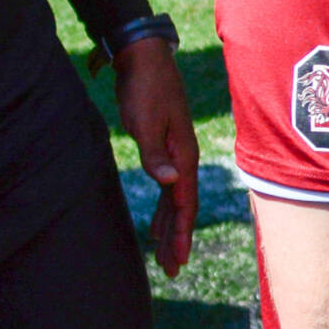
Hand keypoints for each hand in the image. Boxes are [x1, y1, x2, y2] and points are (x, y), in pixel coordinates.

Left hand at [116, 36, 198, 278]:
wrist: (144, 59)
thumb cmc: (145, 88)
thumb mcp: (146, 121)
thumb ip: (156, 154)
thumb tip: (170, 182)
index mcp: (184, 156)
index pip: (185, 203)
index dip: (181, 233)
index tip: (178, 259)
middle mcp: (184, 160)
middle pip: (182, 208)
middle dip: (177, 240)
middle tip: (171, 269)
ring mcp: (175, 155)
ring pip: (174, 200)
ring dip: (169, 227)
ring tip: (164, 255)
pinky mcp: (163, 149)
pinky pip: (167, 188)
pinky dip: (163, 209)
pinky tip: (155, 222)